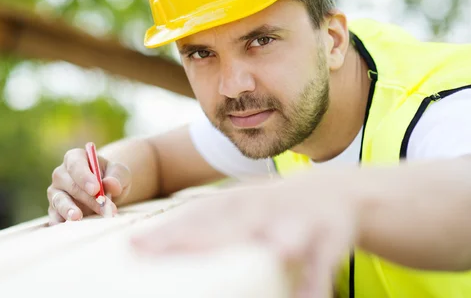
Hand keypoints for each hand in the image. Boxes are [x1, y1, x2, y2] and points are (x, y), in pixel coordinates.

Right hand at [47, 148, 130, 223]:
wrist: (107, 192)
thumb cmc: (112, 178)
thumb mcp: (120, 174)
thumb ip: (117, 177)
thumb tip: (110, 184)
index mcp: (75, 158)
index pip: (75, 164)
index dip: (84, 176)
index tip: (96, 189)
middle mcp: (61, 174)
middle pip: (70, 185)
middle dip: (88, 198)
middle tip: (104, 209)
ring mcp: (56, 192)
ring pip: (59, 200)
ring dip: (68, 210)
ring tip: (78, 218)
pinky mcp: (55, 210)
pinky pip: (54, 216)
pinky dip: (60, 222)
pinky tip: (68, 228)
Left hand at [130, 171, 359, 297]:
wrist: (337, 191)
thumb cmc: (274, 208)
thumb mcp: (242, 208)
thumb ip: (207, 225)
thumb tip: (154, 245)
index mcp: (239, 202)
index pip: (197, 217)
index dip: (168, 232)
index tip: (134, 248)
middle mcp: (263, 208)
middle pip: (227, 225)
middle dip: (195, 240)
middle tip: (158, 253)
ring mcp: (298, 219)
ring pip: (283, 232)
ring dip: (273, 242)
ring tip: (263, 253)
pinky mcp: (330, 235)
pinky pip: (322, 260)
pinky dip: (315, 279)